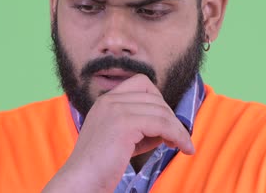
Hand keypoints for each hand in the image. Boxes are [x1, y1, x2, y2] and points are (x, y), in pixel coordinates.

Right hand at [43, 74, 194, 192]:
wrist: (81, 181)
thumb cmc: (101, 166)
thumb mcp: (121, 137)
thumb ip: (140, 126)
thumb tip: (169, 125)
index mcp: (106, 100)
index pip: (141, 83)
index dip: (159, 100)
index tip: (165, 122)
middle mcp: (110, 100)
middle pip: (155, 96)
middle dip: (171, 117)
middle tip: (177, 138)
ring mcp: (116, 109)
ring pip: (161, 111)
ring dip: (178, 129)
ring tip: (183, 145)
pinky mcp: (124, 124)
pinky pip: (162, 124)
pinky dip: (178, 135)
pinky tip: (182, 148)